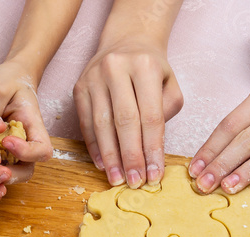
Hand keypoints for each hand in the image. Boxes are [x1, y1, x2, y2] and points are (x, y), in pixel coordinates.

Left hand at [0, 59, 53, 184]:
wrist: (7, 80)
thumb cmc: (8, 81)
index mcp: (35, 126)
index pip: (42, 150)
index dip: (26, 152)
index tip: (7, 140)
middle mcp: (28, 144)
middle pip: (27, 171)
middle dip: (8, 173)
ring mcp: (15, 151)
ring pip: (11, 174)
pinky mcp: (2, 153)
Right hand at [74, 40, 182, 188]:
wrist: (126, 41)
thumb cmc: (151, 69)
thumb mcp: (170, 84)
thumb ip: (167, 112)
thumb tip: (152, 149)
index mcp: (144, 66)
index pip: (151, 116)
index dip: (153, 149)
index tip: (155, 174)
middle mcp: (116, 68)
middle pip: (125, 122)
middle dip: (131, 156)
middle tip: (135, 182)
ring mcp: (93, 77)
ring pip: (102, 124)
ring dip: (110, 156)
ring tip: (118, 179)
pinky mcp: (79, 87)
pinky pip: (86, 123)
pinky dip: (94, 146)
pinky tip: (103, 164)